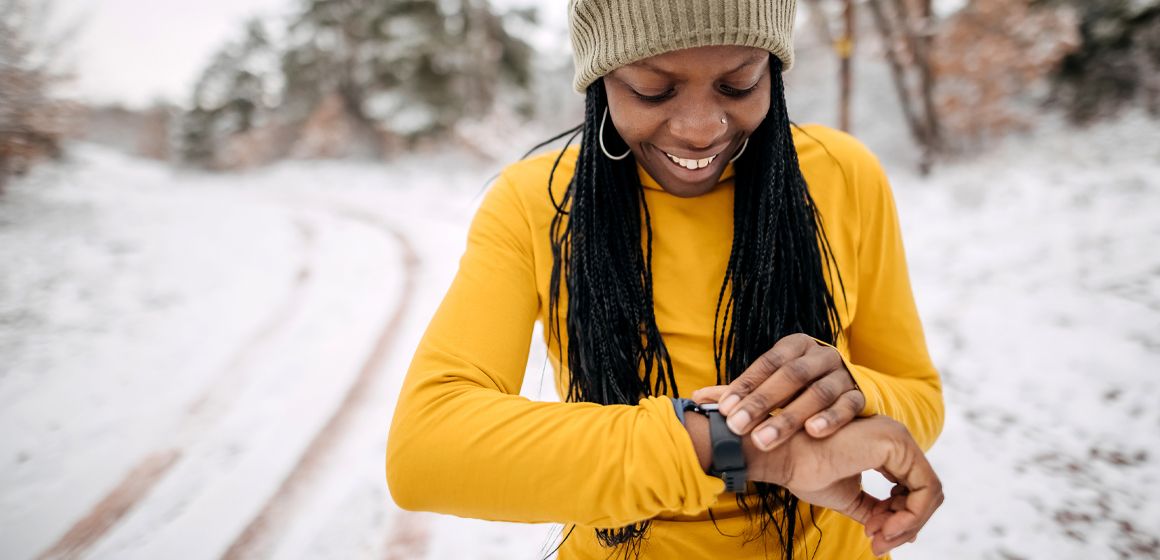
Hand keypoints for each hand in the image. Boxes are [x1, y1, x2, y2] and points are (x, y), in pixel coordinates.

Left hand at [693, 333, 864, 450]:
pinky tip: (814, 432)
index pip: (767, 363)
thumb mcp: (771, 385)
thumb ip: (739, 393)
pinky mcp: (862, 395)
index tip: (723, 410)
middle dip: (762, 403)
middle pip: (791, 376)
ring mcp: (843, 374)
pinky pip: (849, 404)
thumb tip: (696, 399)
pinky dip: (832, 418)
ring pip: (818, 392)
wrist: (849, 391)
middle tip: (737, 428)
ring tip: (765, 439)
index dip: (745, 386)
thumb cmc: (799, 389)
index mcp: (796, 345)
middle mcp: (821, 354)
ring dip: (790, 416)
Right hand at [747, 416, 942, 556]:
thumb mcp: (850, 498)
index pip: (912, 488)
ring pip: (929, 492)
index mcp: (885, 446)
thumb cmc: (806, 471)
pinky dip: (911, 516)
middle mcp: (895, 437)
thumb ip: (877, 510)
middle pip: (925, 491)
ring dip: (908, 524)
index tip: (872, 535)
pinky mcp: (895, 444)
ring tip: (877, 537)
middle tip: (876, 543)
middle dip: (906, 524)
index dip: (899, 518)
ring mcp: (897, 437)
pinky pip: (925, 489)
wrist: (782, 457)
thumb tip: (908, 532)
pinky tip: (883, 527)